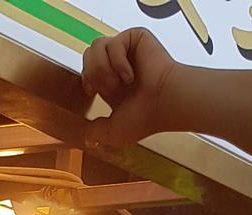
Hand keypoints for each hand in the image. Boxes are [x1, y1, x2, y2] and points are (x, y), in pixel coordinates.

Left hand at [82, 29, 177, 150]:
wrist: (164, 102)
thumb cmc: (147, 117)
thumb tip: (88, 141)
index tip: (95, 92)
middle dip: (93, 73)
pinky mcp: (135, 38)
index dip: (87, 79)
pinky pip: (114, 42)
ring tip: (119, 82)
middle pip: (88, 54)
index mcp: (112, 83)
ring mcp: (127, 50)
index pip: (87, 69)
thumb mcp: (115, 132)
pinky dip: (118, 61)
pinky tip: (130, 75)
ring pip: (96, 45)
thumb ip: (97, 133)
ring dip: (103, 67)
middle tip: (110, 88)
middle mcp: (118, 64)